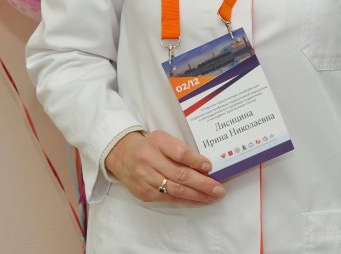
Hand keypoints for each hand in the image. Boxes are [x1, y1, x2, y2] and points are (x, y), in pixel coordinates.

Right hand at [104, 130, 224, 204]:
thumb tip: (204, 166)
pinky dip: (185, 200)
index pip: (180, 153)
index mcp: (157, 142)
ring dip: (197, 195)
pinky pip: (169, 199)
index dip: (196, 161)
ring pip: (176, 190)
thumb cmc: (150, 146)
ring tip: (213, 197)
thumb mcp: (163, 139)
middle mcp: (150, 160)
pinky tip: (198, 200)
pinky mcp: (144, 193)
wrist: (122, 155)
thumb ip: (181, 150)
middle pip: (180, 174)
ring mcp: (146, 178)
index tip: (210, 167)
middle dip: (202, 184)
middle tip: (218, 189)